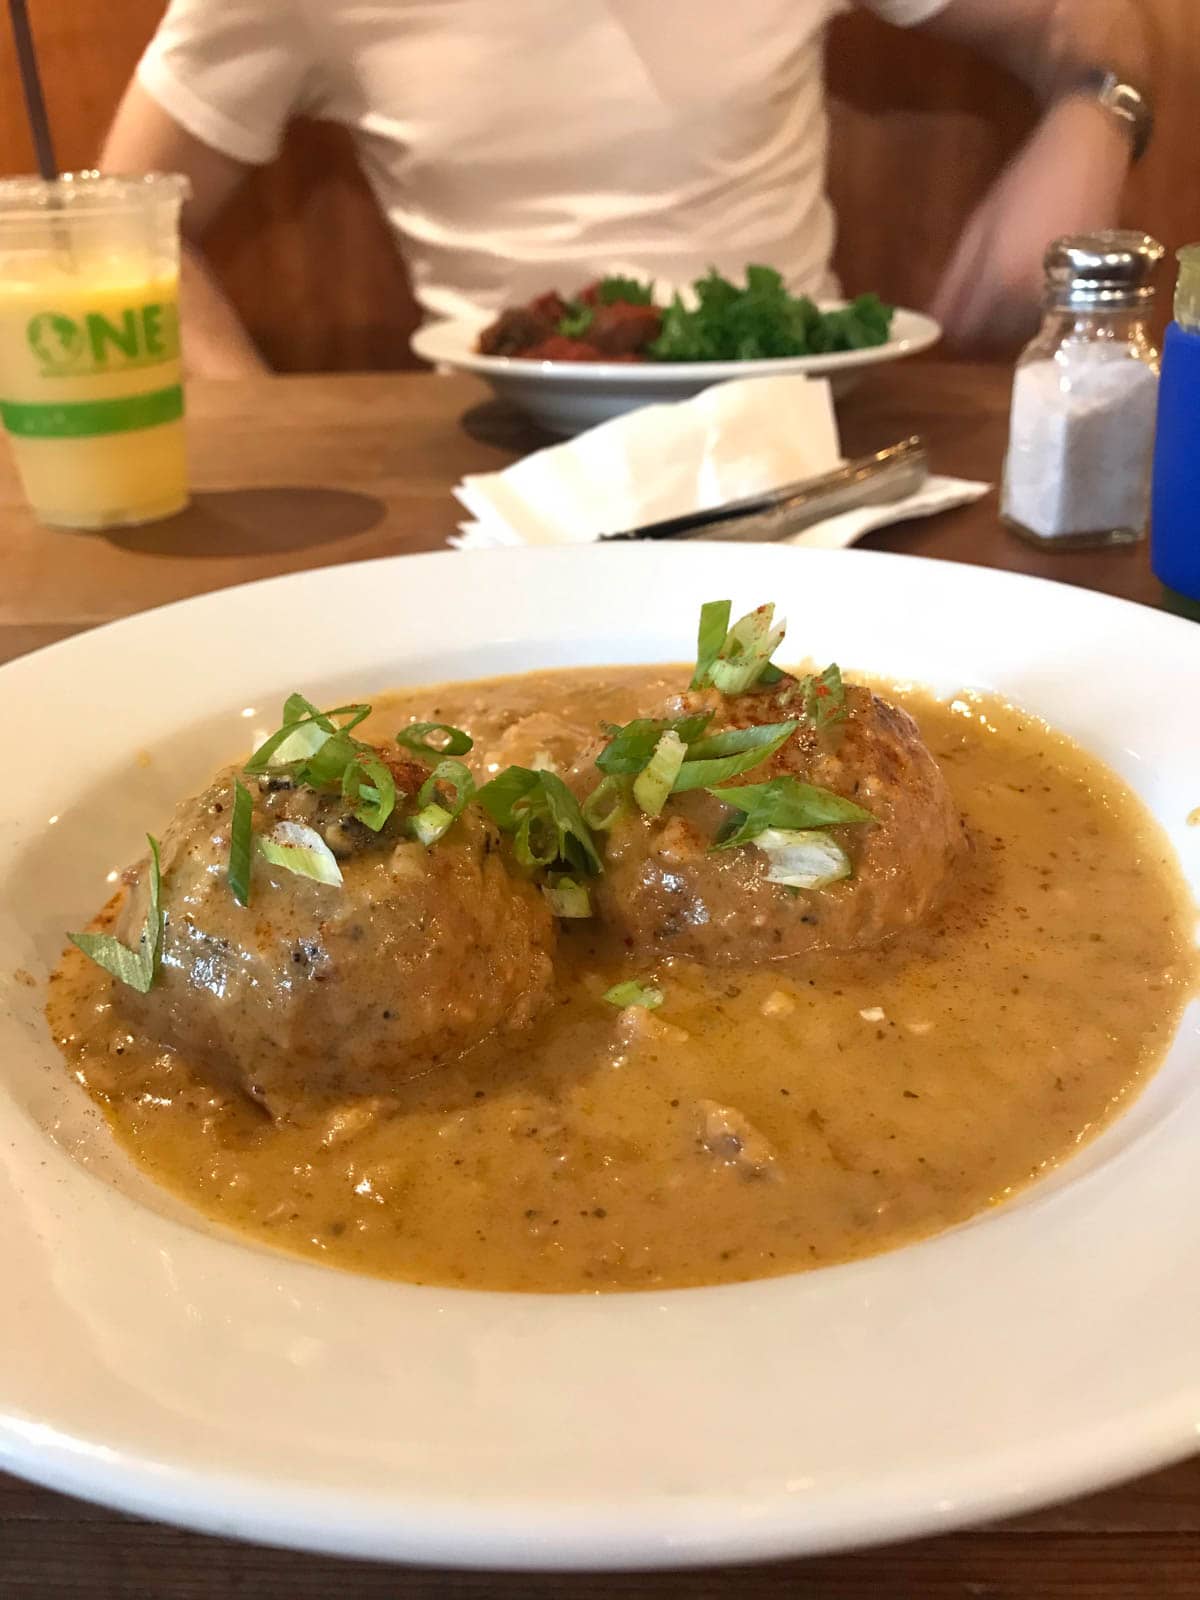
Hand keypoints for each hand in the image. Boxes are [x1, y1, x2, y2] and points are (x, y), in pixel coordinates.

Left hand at [930, 96, 1131, 353]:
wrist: (1088, 154)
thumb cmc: (1026, 183)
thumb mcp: (979, 227)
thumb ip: (955, 279)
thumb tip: (935, 320)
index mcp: (1000, 281)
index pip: (963, 334)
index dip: (952, 329)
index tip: (949, 319)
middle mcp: (1031, 299)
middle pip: (990, 343)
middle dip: (978, 332)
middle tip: (976, 308)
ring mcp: (1062, 300)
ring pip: (1019, 338)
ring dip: (1006, 329)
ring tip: (1005, 299)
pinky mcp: (1084, 295)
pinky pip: (1047, 324)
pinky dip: (1032, 319)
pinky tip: (1030, 296)